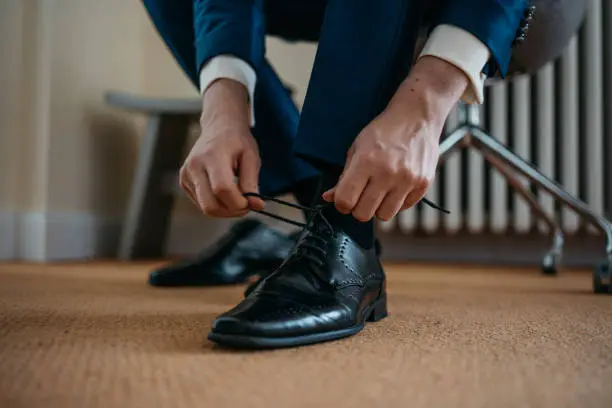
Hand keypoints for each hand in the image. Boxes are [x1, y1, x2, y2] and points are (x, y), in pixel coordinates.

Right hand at [179, 79, 263, 216]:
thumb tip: (256, 206)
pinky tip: (225, 192)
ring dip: (225, 210)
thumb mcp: (251, 158)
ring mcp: (186, 174)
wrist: (219, 127)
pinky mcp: (184, 181)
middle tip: (245, 205)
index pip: (223, 189)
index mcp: (212, 156)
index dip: (239, 202)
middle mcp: (194, 166)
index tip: (251, 202)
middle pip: (210, 205)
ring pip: (205, 208)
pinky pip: (201, 204)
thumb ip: (252, 183)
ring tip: (237, 197)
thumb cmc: (237, 142)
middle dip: (231, 211)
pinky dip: (216, 204)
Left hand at [323, 56, 468, 221]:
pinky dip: (397, 202)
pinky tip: (396, 186)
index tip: (345, 197)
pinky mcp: (423, 184)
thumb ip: (343, 176)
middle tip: (362, 196)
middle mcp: (387, 173)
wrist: (417, 117)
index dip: (341, 203)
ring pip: (384, 216)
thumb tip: (329, 198)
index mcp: (366, 162)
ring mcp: (407, 180)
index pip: (345, 201)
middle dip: (358, 208)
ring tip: (380, 191)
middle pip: (363, 214)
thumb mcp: (357, 148)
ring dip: (378, 208)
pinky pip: (403, 208)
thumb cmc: (384, 132)